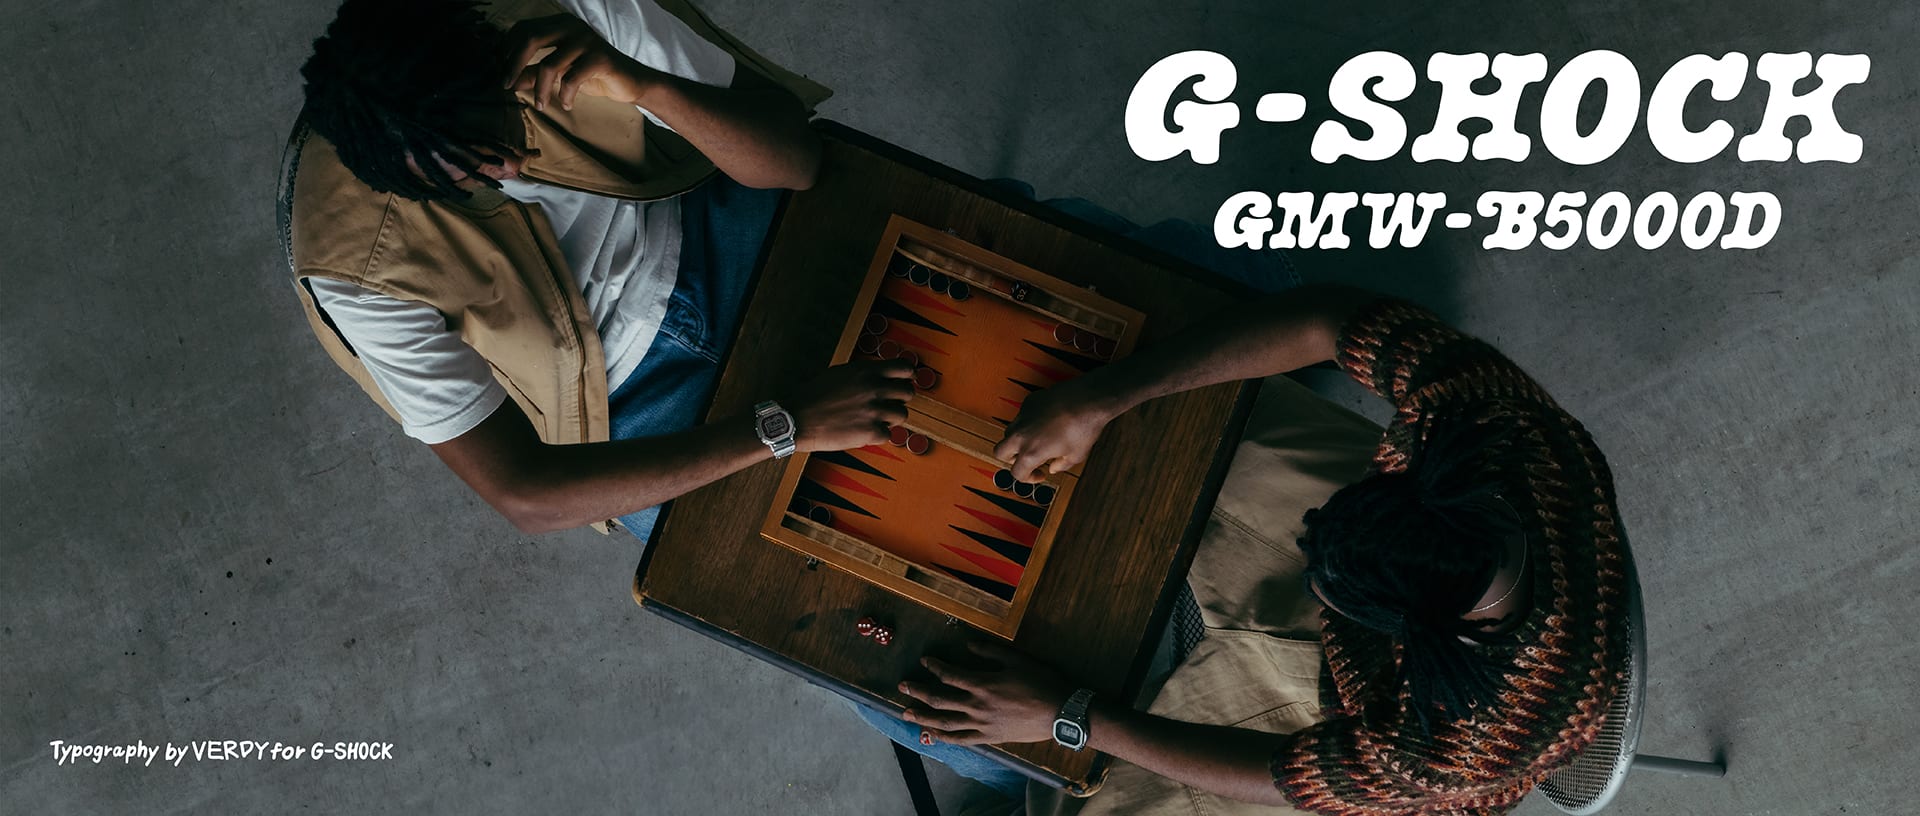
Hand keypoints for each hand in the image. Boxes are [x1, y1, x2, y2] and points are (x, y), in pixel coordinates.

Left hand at [501, 14, 661, 111]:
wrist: (631, 82)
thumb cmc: (593, 75)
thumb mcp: (559, 73)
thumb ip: (535, 73)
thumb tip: (510, 82)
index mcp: (560, 24)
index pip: (524, 29)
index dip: (508, 49)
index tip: (502, 72)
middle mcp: (571, 26)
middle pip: (531, 38)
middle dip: (513, 64)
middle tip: (506, 85)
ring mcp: (586, 40)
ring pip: (549, 64)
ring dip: (539, 89)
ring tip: (540, 105)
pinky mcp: (600, 58)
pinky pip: (571, 79)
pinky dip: (564, 95)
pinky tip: (566, 104)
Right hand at [785, 361, 914, 452]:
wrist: (796, 418)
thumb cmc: (813, 396)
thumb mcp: (840, 373)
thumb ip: (864, 374)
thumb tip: (881, 377)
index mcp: (867, 371)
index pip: (904, 368)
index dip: (908, 376)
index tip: (906, 382)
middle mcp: (874, 388)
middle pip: (908, 393)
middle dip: (899, 400)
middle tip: (888, 405)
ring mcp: (874, 410)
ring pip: (902, 415)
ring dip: (890, 419)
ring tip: (874, 420)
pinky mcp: (870, 432)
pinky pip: (888, 435)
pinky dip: (877, 436)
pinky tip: (863, 432)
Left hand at [898, 641, 1073, 745]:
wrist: (1061, 712)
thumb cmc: (1042, 683)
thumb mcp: (1017, 660)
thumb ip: (990, 652)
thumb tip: (969, 645)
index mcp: (983, 683)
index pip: (949, 675)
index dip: (934, 667)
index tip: (925, 661)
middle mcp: (977, 705)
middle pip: (939, 699)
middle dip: (918, 691)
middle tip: (903, 686)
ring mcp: (982, 724)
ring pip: (945, 722)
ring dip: (923, 717)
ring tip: (906, 714)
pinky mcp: (990, 738)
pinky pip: (962, 739)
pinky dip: (944, 737)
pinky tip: (932, 735)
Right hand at [992, 378, 1125, 482]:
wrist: (1088, 399)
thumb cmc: (1084, 427)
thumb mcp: (1076, 455)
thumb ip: (1061, 465)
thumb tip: (1054, 467)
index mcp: (1031, 453)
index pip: (1017, 473)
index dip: (1028, 478)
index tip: (1039, 474)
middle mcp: (1022, 435)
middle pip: (1000, 452)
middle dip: (1010, 459)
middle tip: (1026, 460)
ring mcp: (1023, 417)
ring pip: (1008, 432)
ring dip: (1017, 440)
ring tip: (1037, 441)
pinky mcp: (1029, 403)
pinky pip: (1021, 416)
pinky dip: (1028, 423)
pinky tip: (1045, 423)